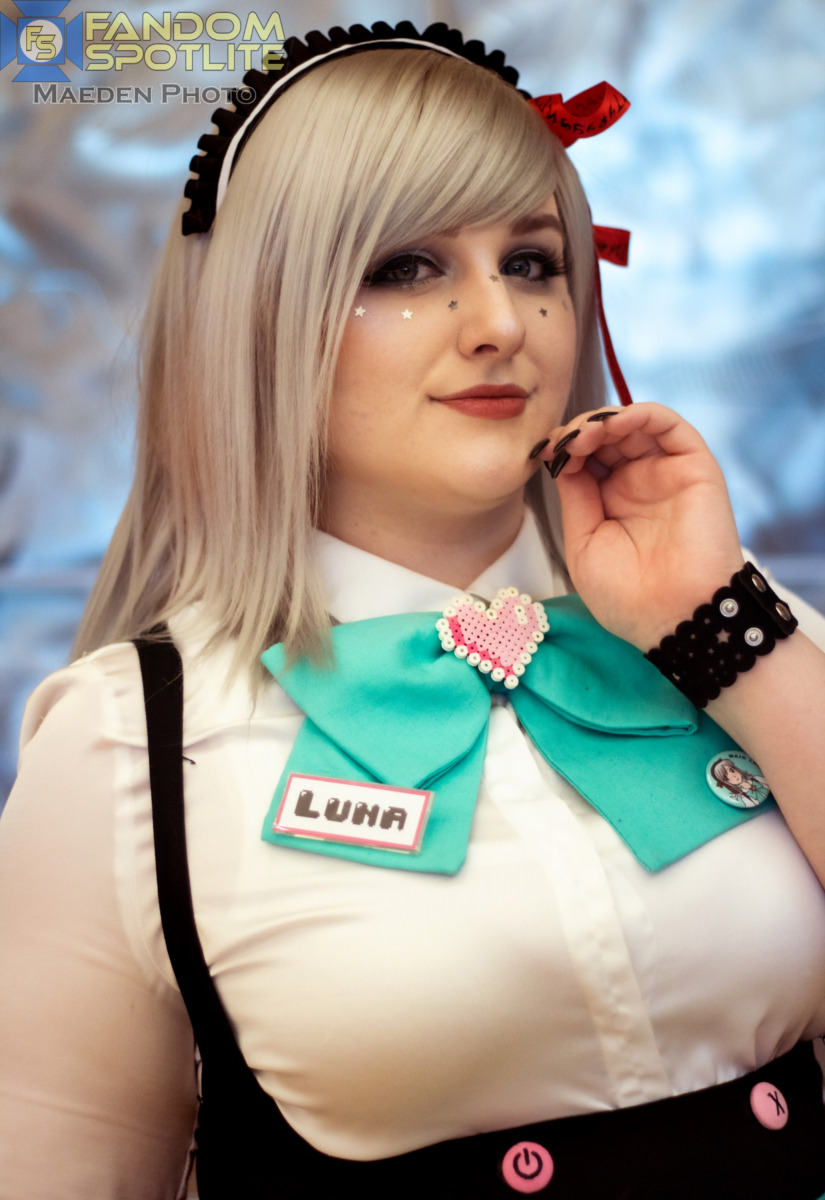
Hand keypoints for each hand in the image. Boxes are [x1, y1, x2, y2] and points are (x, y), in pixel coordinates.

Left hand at [540, 403, 744, 649]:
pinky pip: (670, 426)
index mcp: (613, 503)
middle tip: (561, 443)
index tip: (544, 452)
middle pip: (607, 437)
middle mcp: (641, 483)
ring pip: (636, 425)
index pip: (587, 458)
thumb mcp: (584, 543)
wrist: (673, 619)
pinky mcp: (695, 468)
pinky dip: (640, 413)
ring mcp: (667, 474)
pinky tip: (613, 425)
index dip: (565, 448)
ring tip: (584, 436)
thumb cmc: (627, 597)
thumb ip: (575, 496)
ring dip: (604, 420)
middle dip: (579, 432)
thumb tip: (562, 457)